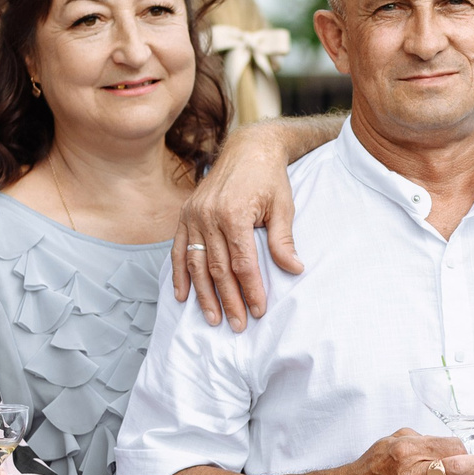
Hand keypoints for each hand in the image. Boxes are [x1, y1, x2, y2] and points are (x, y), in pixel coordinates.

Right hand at [173, 129, 302, 328]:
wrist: (247, 149)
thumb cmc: (269, 179)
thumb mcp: (283, 206)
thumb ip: (283, 240)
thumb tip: (294, 269)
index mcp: (233, 213)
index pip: (242, 263)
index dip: (251, 289)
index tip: (259, 310)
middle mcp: (208, 216)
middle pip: (217, 269)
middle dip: (229, 300)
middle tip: (239, 325)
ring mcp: (193, 215)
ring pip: (196, 264)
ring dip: (204, 295)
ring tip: (213, 319)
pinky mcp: (185, 215)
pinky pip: (179, 250)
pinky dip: (179, 274)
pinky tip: (182, 296)